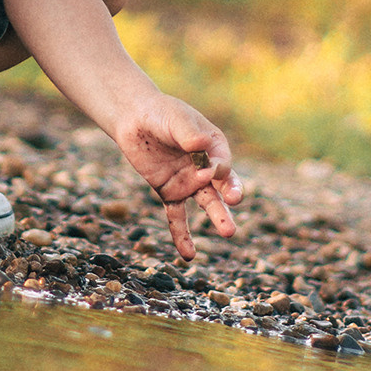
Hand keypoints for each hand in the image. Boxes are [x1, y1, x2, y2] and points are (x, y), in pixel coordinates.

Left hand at [111, 95, 241, 258]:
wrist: (135, 120)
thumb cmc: (160, 114)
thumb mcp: (174, 119)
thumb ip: (187, 133)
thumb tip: (199, 144)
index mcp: (214, 146)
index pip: (222, 163)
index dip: (216, 170)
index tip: (206, 171)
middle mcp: (206, 167)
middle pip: (224, 185)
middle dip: (232, 194)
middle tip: (235, 203)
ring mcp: (189, 182)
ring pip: (207, 203)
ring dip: (218, 217)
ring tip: (229, 233)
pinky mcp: (170, 192)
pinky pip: (177, 216)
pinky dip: (181, 235)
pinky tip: (188, 255)